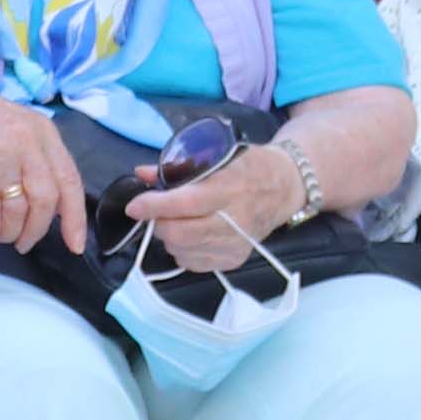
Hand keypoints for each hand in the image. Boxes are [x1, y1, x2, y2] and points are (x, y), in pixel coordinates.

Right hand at [0, 68, 88, 255]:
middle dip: (37, 230)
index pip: (70, 181)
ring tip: (2, 236)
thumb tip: (49, 198)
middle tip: (25, 243)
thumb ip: (37, 156)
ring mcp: (1, 155)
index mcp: (43, 132)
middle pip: (46, 201)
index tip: (75, 243)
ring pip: (18, 209)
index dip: (75, 218)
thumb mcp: (18, 125)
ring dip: (11, 232)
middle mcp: (28, 144)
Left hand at [121, 146, 301, 267]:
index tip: (135, 206)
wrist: (285, 188)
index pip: (186, 203)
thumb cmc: (249, 167)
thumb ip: (179, 167)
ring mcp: (236, 244)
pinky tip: (189, 235)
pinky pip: (194, 263)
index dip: (155, 206)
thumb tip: (142, 174)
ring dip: (168, 238)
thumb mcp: (219, 155)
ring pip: (183, 251)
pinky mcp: (235, 260)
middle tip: (154, 212)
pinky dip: (182, 251)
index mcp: (230, 188)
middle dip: (157, 224)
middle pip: (181, 233)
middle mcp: (235, 220)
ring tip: (174, 221)